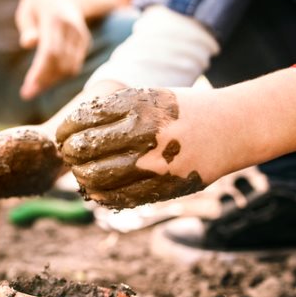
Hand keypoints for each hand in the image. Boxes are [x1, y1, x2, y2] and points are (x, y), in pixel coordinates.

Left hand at [17, 0, 91, 99]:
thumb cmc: (38, 6)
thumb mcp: (27, 10)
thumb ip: (28, 27)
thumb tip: (28, 43)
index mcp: (55, 19)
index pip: (50, 51)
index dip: (40, 72)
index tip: (28, 88)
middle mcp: (72, 28)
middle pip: (60, 62)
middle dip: (44, 81)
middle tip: (27, 93)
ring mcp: (81, 36)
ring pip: (69, 67)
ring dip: (52, 81)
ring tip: (34, 87)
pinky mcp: (85, 42)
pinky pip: (74, 65)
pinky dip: (61, 76)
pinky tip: (46, 79)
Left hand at [55, 87, 229, 208]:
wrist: (231, 129)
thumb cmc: (181, 111)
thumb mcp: (147, 97)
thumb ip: (111, 112)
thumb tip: (67, 136)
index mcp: (137, 105)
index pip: (82, 121)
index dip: (65, 132)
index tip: (63, 136)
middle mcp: (144, 134)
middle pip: (84, 150)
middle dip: (70, 154)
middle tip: (70, 155)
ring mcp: (154, 164)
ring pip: (96, 177)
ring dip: (82, 176)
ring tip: (82, 171)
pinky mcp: (162, 188)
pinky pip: (118, 198)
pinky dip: (100, 195)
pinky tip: (97, 188)